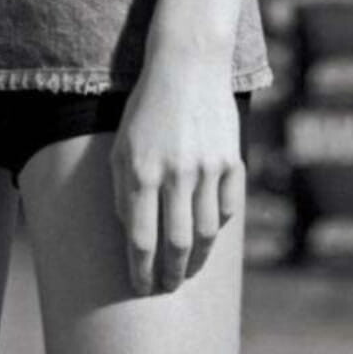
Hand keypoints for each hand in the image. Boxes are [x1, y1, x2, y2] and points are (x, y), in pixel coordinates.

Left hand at [111, 51, 244, 294]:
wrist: (188, 65)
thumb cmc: (146, 107)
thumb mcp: (121, 145)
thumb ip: (123, 191)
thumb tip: (131, 234)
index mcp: (142, 172)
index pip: (141, 240)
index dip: (140, 272)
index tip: (139, 289)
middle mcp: (176, 174)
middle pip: (176, 244)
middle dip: (170, 274)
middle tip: (165, 288)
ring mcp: (208, 168)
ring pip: (207, 232)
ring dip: (197, 259)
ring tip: (187, 270)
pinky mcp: (231, 160)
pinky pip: (228, 207)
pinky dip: (218, 226)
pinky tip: (207, 234)